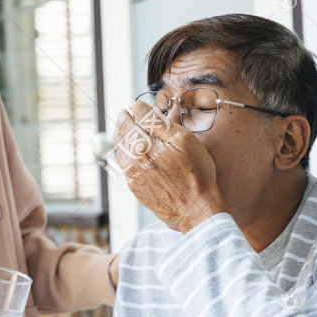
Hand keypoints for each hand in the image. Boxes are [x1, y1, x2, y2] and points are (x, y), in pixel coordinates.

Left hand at [114, 102, 226, 233]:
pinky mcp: (136, 190)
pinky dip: (128, 158)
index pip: (125, 124)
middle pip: (120, 139)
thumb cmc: (195, 174)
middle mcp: (131, 163)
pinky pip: (126, 169)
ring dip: (124, 142)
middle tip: (127, 119)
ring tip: (132, 135)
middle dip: (123, 127)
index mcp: (141, 147)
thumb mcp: (182, 139)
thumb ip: (156, 121)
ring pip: (121, 154)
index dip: (126, 115)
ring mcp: (132, 178)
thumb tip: (137, 107)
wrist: (196, 209)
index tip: (128, 110)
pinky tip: (138, 156)